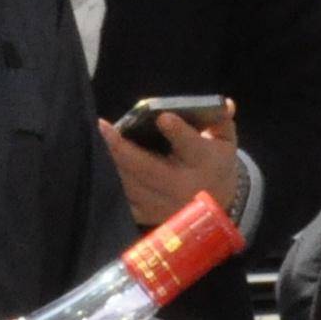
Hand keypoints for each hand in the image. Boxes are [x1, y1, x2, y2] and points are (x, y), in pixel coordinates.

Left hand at [99, 105, 238, 228]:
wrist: (218, 203)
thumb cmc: (214, 160)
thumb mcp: (225, 140)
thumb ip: (221, 120)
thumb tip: (225, 104)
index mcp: (204, 162)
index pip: (192, 147)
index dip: (179, 133)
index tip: (164, 118)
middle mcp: (182, 186)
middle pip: (149, 169)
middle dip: (123, 149)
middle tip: (102, 127)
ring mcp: (164, 204)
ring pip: (131, 186)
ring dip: (111, 164)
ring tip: (95, 141)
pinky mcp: (149, 215)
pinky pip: (124, 201)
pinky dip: (110, 183)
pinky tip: (97, 164)